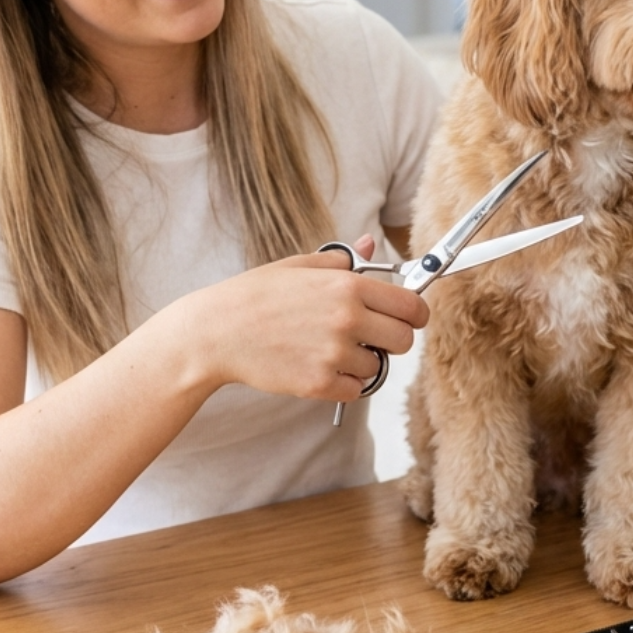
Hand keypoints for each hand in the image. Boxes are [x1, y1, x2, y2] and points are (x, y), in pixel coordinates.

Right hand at [165, 236, 428, 405]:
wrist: (217, 331)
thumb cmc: (255, 296)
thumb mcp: (299, 266)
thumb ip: (342, 259)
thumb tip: (370, 243)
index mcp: (347, 285)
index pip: (411, 306)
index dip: (415, 314)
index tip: (410, 318)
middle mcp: (346, 318)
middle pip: (404, 340)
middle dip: (392, 339)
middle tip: (371, 337)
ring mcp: (333, 354)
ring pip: (377, 366)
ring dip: (362, 361)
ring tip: (330, 349)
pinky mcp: (319, 384)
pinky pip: (355, 389)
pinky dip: (344, 383)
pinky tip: (320, 366)